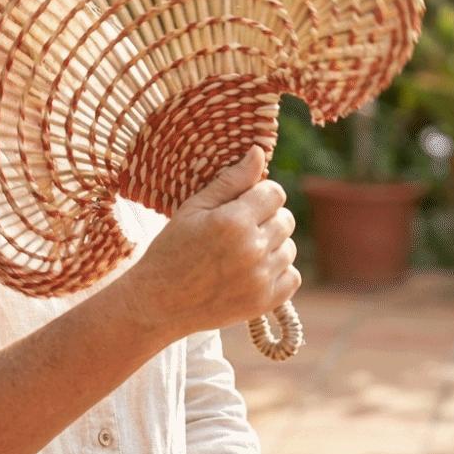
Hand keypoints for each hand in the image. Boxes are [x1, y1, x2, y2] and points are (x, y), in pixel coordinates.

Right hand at [121, 145, 300, 342]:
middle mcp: (253, 249)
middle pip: (285, 219)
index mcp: (234, 221)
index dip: (259, 193)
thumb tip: (258, 152)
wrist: (161, 301)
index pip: (274, 193)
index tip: (243, 202)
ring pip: (289, 247)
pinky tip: (250, 270)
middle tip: (237, 228)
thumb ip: (230, 180)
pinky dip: (277, 271)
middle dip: (266, 217)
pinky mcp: (266, 301)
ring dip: (271, 244)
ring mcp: (262, 278)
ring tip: (240, 250)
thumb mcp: (194, 207)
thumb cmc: (172, 247)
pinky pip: (292, 276)